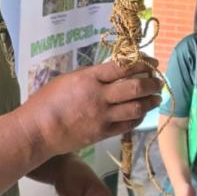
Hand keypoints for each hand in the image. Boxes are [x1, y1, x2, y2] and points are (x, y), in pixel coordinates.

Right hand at [20, 60, 161, 156]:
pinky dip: (138, 118)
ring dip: (150, 101)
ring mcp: (103, 117)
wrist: (38, 130)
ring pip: (136, 108)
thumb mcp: (68, 79)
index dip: (142, 63)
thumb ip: (91, 75)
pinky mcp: (103, 133)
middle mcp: (99, 97)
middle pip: (135, 88)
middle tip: (158, 81)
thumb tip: (112, 71)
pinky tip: (141, 113)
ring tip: (156, 97)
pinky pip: (128, 125)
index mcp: (89, 78)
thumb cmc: (47, 101)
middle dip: (151, 83)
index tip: (152, 62)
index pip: (123, 67)